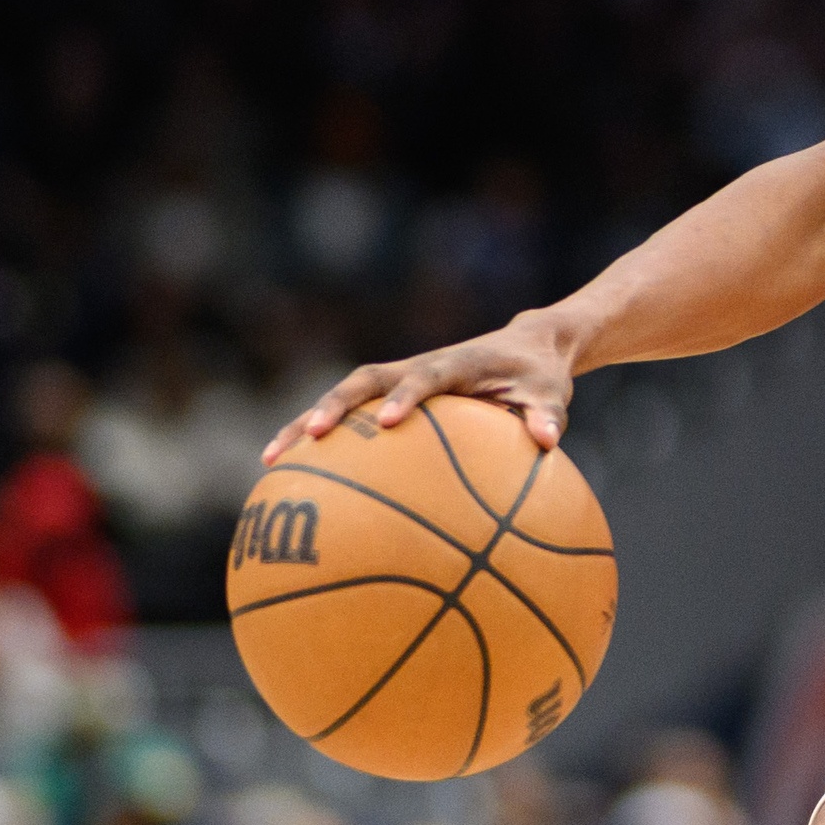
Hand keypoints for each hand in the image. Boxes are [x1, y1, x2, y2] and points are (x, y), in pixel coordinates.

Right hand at [265, 311, 580, 464]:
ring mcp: (399, 380)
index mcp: (454, 363)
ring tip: (271, 461)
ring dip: (307, 424)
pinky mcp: (392, 395)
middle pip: (362, 381)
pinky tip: (295, 478)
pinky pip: (351, 417)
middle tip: (307, 439)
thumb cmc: (540, 375)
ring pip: (343, 397)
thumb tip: (547, 442)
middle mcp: (418, 366)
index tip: (388, 422)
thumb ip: (548, 415)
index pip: (425, 376)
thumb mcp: (553, 393)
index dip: (406, 396)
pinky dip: (322, 441)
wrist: (527, 346)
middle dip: (332, 406)